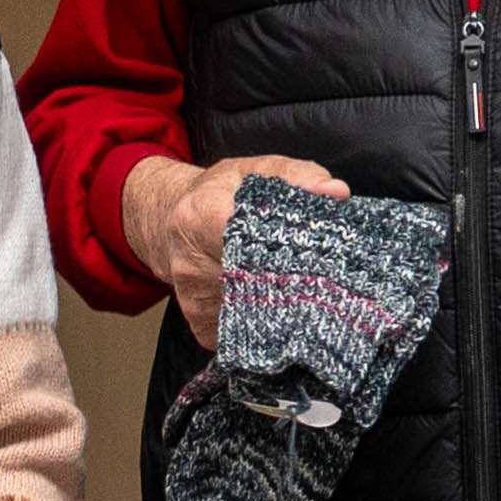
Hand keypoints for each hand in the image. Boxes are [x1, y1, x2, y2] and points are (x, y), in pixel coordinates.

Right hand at [119, 151, 349, 349]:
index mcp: (199, 216)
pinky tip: (274, 301)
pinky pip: (249, 330)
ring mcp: (194, 299)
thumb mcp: (255, 171)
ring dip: (284, 305)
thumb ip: (298, 176)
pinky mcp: (201, 325)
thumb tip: (335, 192)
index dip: (289, 248)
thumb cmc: (219, 194)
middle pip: (258, 283)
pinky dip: (268, 321)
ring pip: (257, 313)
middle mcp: (189, 262)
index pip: (248, 240)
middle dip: (294, 280)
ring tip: (298, 286)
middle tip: (322, 275)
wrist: (165, 223)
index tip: (315, 249)